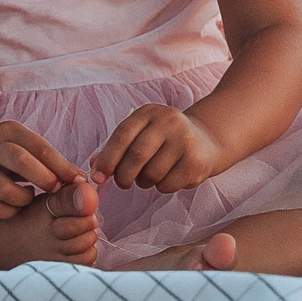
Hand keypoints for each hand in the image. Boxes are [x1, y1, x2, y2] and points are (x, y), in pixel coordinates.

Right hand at [0, 121, 84, 219]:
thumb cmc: (12, 154)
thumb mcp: (29, 147)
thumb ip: (53, 162)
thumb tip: (81, 182)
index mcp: (10, 131)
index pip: (40, 148)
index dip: (62, 167)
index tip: (77, 181)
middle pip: (20, 161)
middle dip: (44, 179)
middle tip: (55, 191)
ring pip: (3, 189)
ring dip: (24, 199)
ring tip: (30, 197)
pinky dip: (8, 211)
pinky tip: (15, 206)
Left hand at [92, 105, 226, 193]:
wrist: (208, 140)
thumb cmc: (165, 140)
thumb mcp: (142, 134)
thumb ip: (117, 148)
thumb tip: (93, 168)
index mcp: (150, 112)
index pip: (122, 134)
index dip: (107, 158)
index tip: (97, 177)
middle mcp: (169, 122)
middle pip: (136, 155)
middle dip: (123, 175)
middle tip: (122, 183)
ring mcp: (185, 141)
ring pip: (152, 174)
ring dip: (144, 182)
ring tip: (150, 175)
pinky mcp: (196, 162)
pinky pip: (167, 185)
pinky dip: (161, 188)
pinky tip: (168, 177)